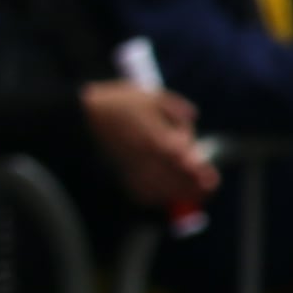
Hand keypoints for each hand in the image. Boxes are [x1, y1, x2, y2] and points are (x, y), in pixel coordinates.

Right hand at [78, 79, 217, 218]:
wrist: (82, 116)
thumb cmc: (117, 102)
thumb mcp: (151, 96)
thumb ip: (176, 108)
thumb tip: (193, 117)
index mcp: (159, 140)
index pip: (187, 164)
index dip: (201, 174)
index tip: (211, 179)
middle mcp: (148, 160)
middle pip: (177, 181)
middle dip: (194, 187)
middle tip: (207, 189)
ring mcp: (134, 169)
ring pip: (161, 190)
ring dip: (177, 194)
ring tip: (191, 194)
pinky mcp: (121, 174)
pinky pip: (141, 192)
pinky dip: (155, 196)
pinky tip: (163, 194)